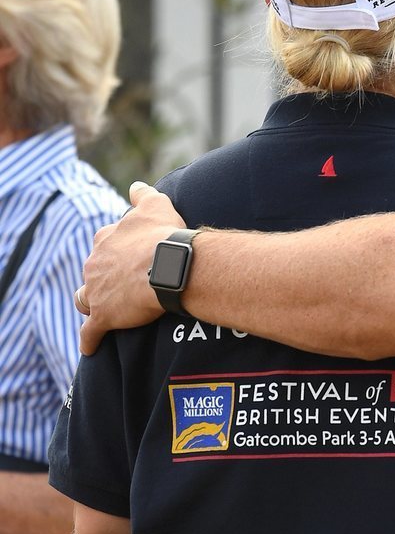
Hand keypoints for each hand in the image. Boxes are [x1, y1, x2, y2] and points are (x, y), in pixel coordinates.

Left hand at [75, 182, 184, 353]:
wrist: (170, 265)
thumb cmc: (165, 235)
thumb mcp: (156, 205)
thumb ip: (143, 194)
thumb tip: (135, 186)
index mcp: (106, 239)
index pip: (104, 245)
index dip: (116, 252)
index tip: (129, 259)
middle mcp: (95, 263)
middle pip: (92, 272)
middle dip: (102, 278)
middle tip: (122, 286)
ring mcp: (96, 290)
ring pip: (85, 299)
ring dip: (91, 304)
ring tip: (103, 311)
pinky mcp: (103, 316)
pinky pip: (91, 332)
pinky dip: (90, 340)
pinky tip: (91, 347)